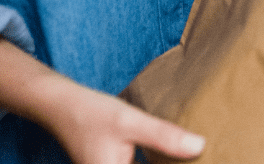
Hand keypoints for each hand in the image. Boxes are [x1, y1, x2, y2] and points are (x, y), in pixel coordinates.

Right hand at [49, 83, 204, 163]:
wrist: (63, 106)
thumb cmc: (93, 113)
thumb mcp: (131, 122)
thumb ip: (164, 136)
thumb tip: (200, 147)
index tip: (199, 159)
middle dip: (172, 162)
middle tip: (195, 152)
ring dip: (166, 161)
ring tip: (187, 153)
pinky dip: (155, 159)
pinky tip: (170, 153)